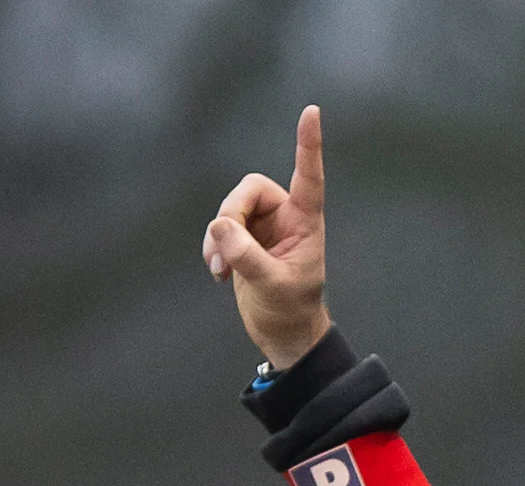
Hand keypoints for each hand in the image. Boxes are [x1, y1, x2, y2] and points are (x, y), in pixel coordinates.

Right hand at [204, 105, 332, 369]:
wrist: (282, 334)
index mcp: (306, 222)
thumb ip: (247, 256)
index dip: (308, 145)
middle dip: (230, 215)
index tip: (311, 112)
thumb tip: (219, 226)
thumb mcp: (272, 286)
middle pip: (249, 190)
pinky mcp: (243, 240)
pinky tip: (219, 273)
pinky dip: (213, 247)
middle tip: (223, 250)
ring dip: (218, 236)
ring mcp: (262, 227)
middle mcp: (285, 217)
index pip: (308, 176)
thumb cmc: (290, 310)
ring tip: (219, 269)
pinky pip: (219, 227)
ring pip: (229, 208)